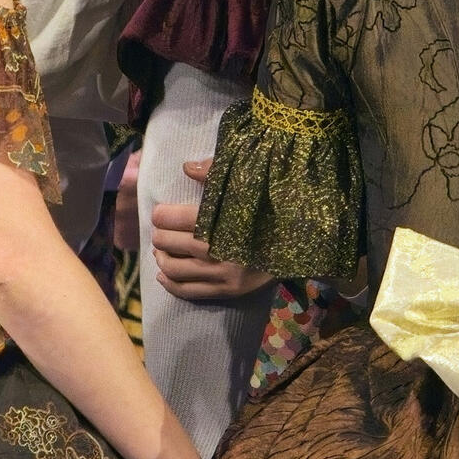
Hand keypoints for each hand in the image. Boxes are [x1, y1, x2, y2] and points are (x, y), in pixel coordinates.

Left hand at [151, 160, 272, 301]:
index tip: (159, 212)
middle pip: (171, 244)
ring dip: (161, 258)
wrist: (299, 243)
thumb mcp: (247, 185)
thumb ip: (215, 174)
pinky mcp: (228, 291)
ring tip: (160, 250)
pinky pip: (189, 291)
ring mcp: (223, 274)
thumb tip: (186, 167)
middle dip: (160, 235)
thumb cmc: (269, 209)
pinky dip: (170, 284)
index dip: (162, 215)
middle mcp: (219, 250)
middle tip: (159, 230)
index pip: (176, 219)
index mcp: (223, 221)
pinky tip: (163, 274)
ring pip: (175, 269)